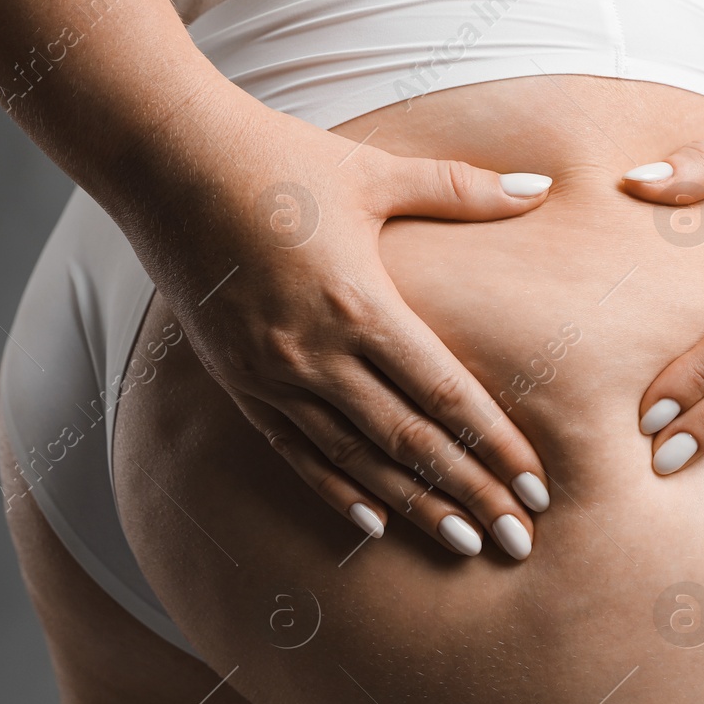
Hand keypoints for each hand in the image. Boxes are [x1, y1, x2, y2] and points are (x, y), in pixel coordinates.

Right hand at [121, 99, 555, 558]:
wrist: (163, 160)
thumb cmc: (275, 159)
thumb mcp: (373, 171)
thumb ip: (460, 190)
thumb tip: (540, 188)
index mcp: (358, 303)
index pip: (444, 395)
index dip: (495, 445)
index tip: (537, 488)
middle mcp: (314, 353)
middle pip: (409, 442)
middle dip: (470, 494)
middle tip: (519, 541)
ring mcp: (271, 374)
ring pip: (356, 460)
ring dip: (413, 506)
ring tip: (462, 544)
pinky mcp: (238, 381)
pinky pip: (295, 451)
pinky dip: (336, 491)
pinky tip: (372, 526)